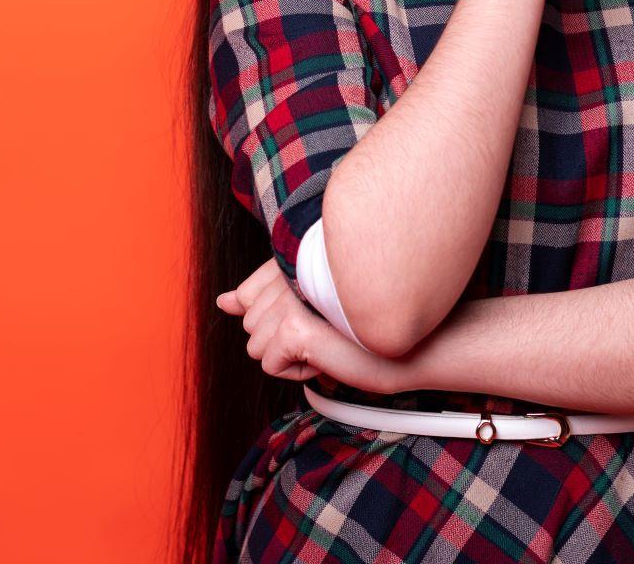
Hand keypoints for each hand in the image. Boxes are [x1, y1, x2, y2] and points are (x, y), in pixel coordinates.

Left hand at [214, 257, 424, 393]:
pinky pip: (270, 364)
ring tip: (326, 342)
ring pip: (255, 345)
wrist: (410, 346)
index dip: (273, 316)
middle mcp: (289, 273)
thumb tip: (224, 302)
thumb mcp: (308, 307)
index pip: (248, 292)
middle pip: (250, 323)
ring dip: (288, 355)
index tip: (309, 317)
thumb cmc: (363, 327)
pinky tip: (324, 358)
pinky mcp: (294, 328)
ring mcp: (290, 299)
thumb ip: (264, 298)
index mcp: (293, 261)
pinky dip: (295, 371)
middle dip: (282, 339)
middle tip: (325, 331)